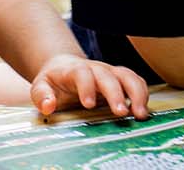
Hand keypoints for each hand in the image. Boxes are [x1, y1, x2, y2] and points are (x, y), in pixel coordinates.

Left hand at [28, 54, 149, 118]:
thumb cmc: (53, 81)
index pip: (82, 73)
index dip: (86, 87)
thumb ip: (41, 96)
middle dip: (116, 93)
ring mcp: (110, 73)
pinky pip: (136, 82)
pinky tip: (143, 111)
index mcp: (74, 70)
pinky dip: (143, 94)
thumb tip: (48, 106)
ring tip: (140, 114)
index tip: (88, 105)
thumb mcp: (40, 86)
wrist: (64, 68)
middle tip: (121, 112)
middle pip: (109, 76)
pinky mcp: (120, 80)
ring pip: (128, 76)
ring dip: (136, 93)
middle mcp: (96, 69)